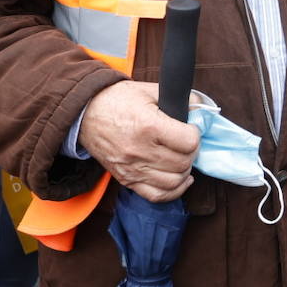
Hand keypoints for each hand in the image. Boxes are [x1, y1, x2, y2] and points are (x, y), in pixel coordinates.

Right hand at [78, 81, 199, 201]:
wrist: (84, 114)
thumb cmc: (118, 100)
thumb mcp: (149, 90)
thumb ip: (179, 98)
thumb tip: (202, 109)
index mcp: (148, 126)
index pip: (189, 142)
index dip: (195, 134)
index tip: (191, 129)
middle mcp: (140, 151)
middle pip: (183, 163)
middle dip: (192, 152)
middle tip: (188, 143)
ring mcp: (132, 169)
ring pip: (174, 182)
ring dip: (184, 171)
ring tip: (182, 157)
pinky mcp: (126, 180)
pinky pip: (157, 196)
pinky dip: (174, 190)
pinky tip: (181, 179)